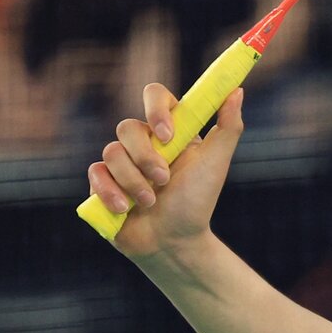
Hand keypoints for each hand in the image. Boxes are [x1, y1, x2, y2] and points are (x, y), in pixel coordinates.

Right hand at [87, 84, 244, 260]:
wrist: (174, 241)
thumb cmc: (197, 200)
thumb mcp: (217, 162)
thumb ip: (229, 126)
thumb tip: (236, 90)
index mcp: (171, 130)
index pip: (155, 95)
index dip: (156, 109)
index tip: (167, 135)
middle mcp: (144, 141)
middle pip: (127, 127)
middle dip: (145, 157)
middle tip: (164, 180)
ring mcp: (121, 162)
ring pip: (111, 152)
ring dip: (133, 181)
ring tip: (151, 201)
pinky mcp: (102, 182)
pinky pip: (95, 173)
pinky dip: (110, 192)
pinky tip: (125, 209)